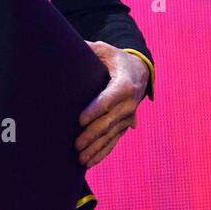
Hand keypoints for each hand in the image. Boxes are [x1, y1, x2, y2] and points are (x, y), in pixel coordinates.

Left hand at [75, 40, 149, 167]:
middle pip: (109, 122)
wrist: (139, 72)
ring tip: (81, 159)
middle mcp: (129, 103)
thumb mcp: (105, 50)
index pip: (109, 99)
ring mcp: (129, 117)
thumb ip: (90, 49)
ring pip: (112, 136)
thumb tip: (71, 46)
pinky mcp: (125, 125)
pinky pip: (114, 141)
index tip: (80, 119)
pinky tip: (90, 162)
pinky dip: (102, 152)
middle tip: (76, 144)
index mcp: (124, 84)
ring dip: (96, 148)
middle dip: (93, 134)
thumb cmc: (115, 60)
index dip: (95, 110)